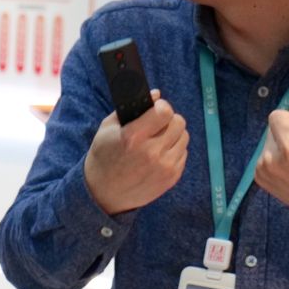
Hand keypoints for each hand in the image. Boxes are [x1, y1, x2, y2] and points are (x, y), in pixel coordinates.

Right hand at [83, 90, 188, 215]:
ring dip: (173, 134)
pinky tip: (159, 154)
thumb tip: (157, 94)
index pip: (164, 112)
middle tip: (158, 124)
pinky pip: (183, 153)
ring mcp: (164, 167)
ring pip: (184, 137)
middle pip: (178, 122)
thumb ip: (131, 109)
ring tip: (158, 140)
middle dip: (169, 119)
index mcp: (133, 138)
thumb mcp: (107, 130)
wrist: (104, 194)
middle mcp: (151, 153)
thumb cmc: (104, 157)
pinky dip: (174, 150)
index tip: (157, 108)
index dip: (162, 106)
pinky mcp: (171, 178)